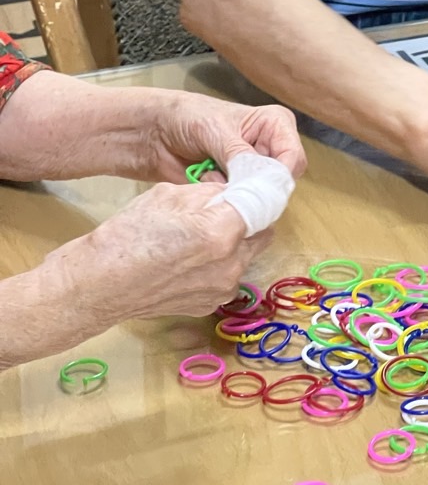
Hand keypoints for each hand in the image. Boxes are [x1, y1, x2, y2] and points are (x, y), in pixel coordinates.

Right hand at [66, 181, 271, 320]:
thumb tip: (231, 191)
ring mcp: (222, 288)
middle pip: (261, 231)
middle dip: (250, 217)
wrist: (100, 284)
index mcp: (222, 231)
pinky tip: (191, 258)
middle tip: (226, 208)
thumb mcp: (170, 194)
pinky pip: (229, 275)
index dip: (258, 192)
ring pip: (247, 255)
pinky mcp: (211, 304)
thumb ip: (210, 192)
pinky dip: (220, 263)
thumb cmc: (129, 234)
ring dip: (236, 242)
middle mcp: (230, 264)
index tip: (250, 186)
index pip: (263, 204)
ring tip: (202, 235)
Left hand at [144, 91, 306, 182]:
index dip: (277, 175)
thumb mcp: (215, 130)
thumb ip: (238, 153)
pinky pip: (239, 204)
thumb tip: (259, 178)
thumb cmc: (188, 117)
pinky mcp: (235, 189)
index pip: (292, 157)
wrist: (156, 132)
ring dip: (234, 193)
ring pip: (260, 196)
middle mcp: (270, 148)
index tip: (255, 186)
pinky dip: (222, 198)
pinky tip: (205, 183)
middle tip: (228, 182)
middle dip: (254, 186)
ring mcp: (253, 171)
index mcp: (275, 125)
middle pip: (280, 181)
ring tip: (210, 176)